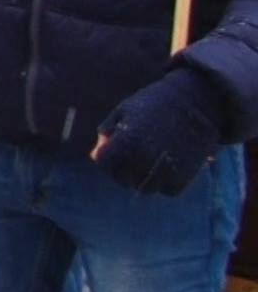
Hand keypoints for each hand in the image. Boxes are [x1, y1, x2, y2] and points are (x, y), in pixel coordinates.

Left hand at [91, 67, 225, 195]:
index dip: (104, 158)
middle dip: (121, 170)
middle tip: (130, 157)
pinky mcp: (184, 177)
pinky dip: (164, 182)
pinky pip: (167, 189)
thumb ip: (107, 133)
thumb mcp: (124, 110)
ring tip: (149, 159)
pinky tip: (166, 165)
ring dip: (142, 178)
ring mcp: (164, 171)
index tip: (111, 151)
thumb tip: (95, 156)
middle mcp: (143, 160)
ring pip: (144, 187)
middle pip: (121, 179)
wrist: (196, 102)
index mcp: (125, 142)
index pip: (104, 163)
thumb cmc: (155, 103)